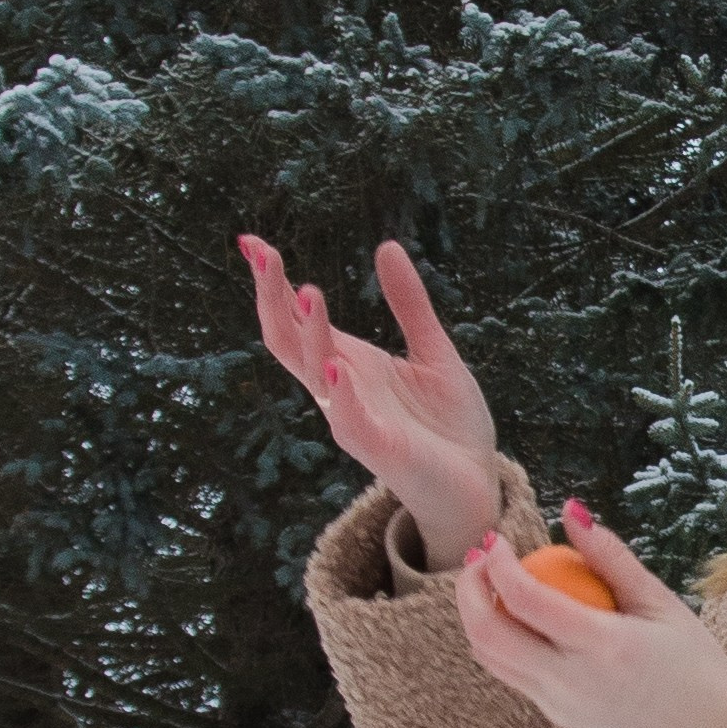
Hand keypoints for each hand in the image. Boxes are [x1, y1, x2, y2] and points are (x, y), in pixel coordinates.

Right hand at [239, 231, 499, 559]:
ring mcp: (356, 418)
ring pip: (316, 375)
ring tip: (310, 293)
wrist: (474, 484)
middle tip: (263, 254)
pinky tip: (336, 369)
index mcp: (349, 363)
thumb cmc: (447, 426)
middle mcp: (341, 389)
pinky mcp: (381, 449)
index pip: (295, 319)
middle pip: (290, 341)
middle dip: (274, 299)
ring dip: (310, 336)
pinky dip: (341, 397)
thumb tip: (386, 247)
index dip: (273, 283)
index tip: (251, 242)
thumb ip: (409, 304)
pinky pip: (351, 422)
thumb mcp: (431, 351)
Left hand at [451, 508, 726, 727]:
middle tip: (479, 558)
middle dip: (468, 590)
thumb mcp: (659, 601)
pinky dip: (505, 642)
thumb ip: (610, 555)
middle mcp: (570, 681)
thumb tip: (570, 510)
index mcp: (601, 646)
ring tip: (491, 584)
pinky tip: (523, 618)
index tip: (496, 538)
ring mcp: (559, 707)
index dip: (497, 563)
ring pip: (492, 660)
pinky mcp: (558, 720)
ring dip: (478, 617)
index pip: (523, 599)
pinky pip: (514, 676)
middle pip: (488, 635)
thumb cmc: (694, 660)